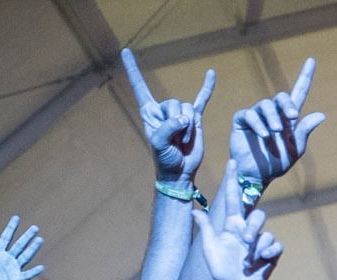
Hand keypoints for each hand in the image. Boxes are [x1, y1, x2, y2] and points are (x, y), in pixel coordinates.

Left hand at [0, 216, 44, 279]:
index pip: (5, 238)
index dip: (11, 228)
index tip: (16, 218)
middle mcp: (8, 260)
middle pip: (19, 245)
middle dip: (27, 236)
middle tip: (35, 227)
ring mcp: (14, 270)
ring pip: (25, 256)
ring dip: (33, 248)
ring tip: (40, 240)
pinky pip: (26, 274)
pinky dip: (34, 271)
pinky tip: (41, 267)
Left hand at [122, 49, 215, 181]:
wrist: (180, 172)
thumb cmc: (165, 159)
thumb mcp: (160, 143)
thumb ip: (169, 127)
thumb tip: (185, 118)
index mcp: (150, 112)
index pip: (140, 86)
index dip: (133, 69)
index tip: (125, 50)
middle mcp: (164, 110)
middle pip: (173, 102)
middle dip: (177, 122)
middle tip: (175, 141)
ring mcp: (181, 114)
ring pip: (187, 108)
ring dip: (188, 128)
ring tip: (183, 142)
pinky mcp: (195, 119)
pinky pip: (201, 99)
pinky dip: (207, 88)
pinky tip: (211, 74)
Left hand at [192, 161, 281, 279]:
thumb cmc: (220, 269)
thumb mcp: (210, 249)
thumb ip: (205, 229)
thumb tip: (194, 211)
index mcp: (232, 226)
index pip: (233, 198)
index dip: (232, 180)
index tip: (232, 163)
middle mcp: (247, 231)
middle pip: (257, 215)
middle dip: (253, 227)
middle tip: (245, 241)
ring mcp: (260, 242)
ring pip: (266, 232)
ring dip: (258, 246)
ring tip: (249, 260)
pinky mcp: (271, 254)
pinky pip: (275, 245)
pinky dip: (268, 253)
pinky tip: (261, 262)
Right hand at [230, 57, 326, 189]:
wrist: (258, 175)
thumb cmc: (278, 163)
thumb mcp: (295, 148)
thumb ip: (305, 131)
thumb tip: (322, 114)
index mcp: (289, 118)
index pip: (299, 93)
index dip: (305, 77)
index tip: (312, 60)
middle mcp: (273, 113)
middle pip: (281, 97)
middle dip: (287, 104)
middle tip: (292, 117)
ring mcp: (257, 115)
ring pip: (265, 105)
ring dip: (272, 118)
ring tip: (275, 133)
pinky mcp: (242, 120)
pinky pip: (249, 115)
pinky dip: (258, 123)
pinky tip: (264, 134)